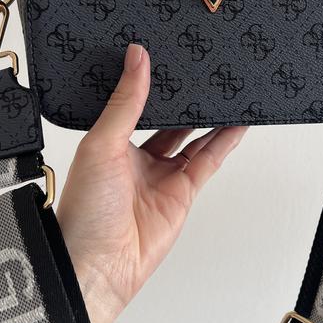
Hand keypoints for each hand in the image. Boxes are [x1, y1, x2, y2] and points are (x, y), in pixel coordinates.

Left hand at [56, 43, 247, 322]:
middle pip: (167, 122)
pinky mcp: (183, 194)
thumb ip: (125, 102)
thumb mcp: (102, 144)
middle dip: (183, 100)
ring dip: (209, 118)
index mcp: (109, 144)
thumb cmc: (86, 212)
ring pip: (192, 139)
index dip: (149, 85)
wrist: (101, 264)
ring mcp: (161, 177)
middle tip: (200, 72)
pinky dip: (224, 142)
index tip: (163, 58)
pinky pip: (207, 161)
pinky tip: (235, 124)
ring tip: (225, 91)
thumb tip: (137, 59)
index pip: (135, 106)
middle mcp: (136, 159)